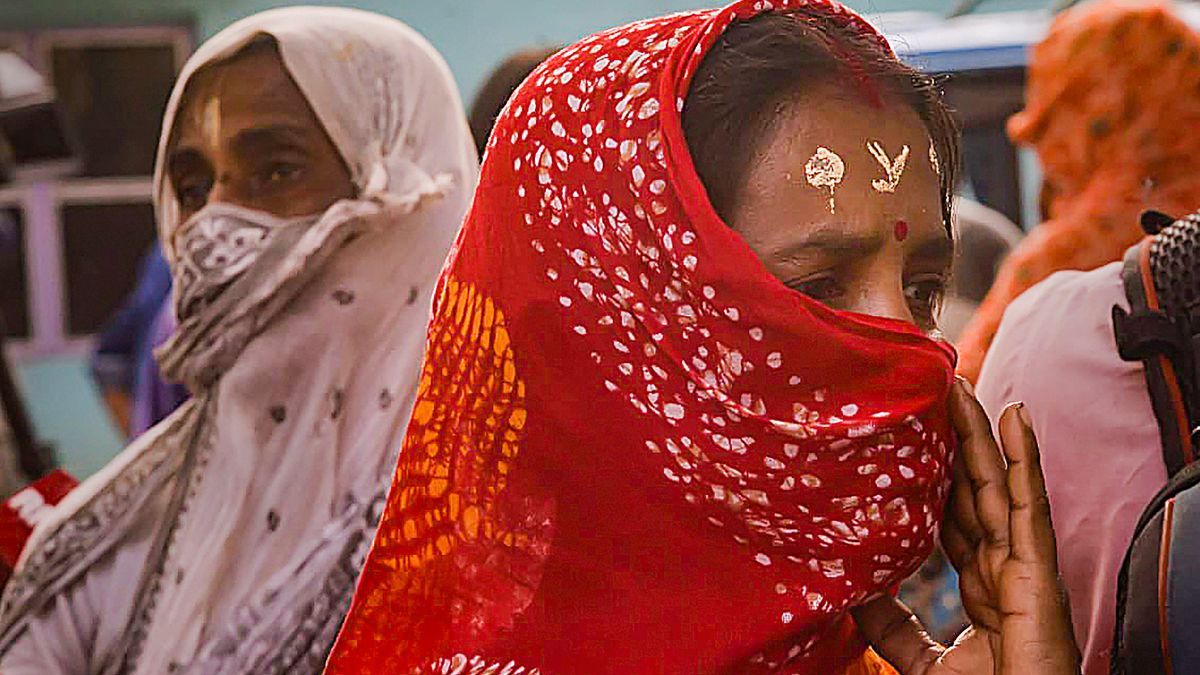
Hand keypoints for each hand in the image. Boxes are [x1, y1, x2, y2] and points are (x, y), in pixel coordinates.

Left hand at [851, 378, 1080, 674]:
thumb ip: (891, 628)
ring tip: (960, 384)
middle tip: (933, 391)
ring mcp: (1022, 565)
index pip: (954, 516)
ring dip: (979, 431)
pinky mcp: (1037, 571)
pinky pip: (1027, 503)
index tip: (911, 437)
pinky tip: (1014, 416)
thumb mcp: (922, 662)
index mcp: (981, 586)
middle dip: (954, 441)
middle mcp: (1003, 567)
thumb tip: (852, 594)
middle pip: (974, 489)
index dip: (935, 476)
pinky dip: (1022, 457)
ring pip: (997, 483)